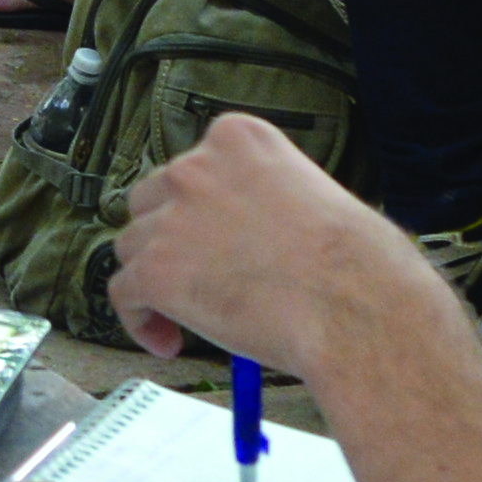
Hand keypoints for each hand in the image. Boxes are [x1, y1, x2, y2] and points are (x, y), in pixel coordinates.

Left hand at [110, 113, 425, 371]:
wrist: (354, 305)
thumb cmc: (357, 261)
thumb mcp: (316, 192)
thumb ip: (267, 197)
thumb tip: (252, 231)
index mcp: (239, 140)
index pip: (197, 166)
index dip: (200, 208)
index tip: (215, 237)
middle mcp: (196, 169)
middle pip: (153, 202)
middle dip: (170, 238)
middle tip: (199, 276)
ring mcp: (171, 219)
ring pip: (134, 247)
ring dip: (156, 278)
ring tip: (189, 317)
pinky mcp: (155, 270)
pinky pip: (124, 293)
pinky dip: (139, 319)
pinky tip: (167, 341)